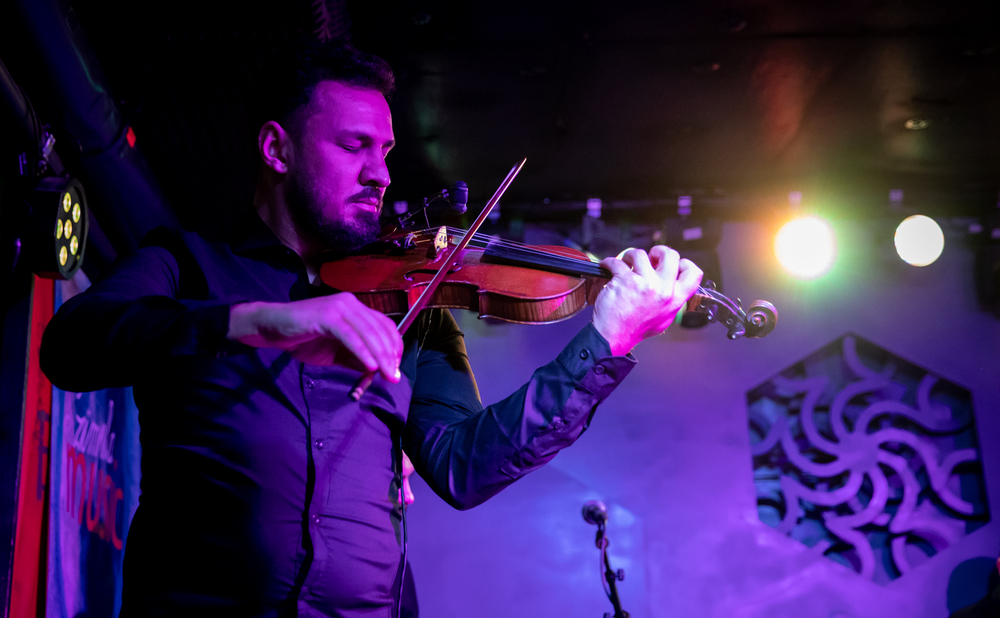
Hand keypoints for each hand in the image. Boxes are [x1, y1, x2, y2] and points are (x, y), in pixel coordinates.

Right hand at [227, 293, 402, 381]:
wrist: (272, 329)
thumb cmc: (303, 339)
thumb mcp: (336, 352)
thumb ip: (356, 358)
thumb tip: (378, 371)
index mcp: (355, 308)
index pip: (385, 325)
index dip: (395, 347)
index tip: (396, 368)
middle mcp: (350, 303)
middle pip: (381, 329)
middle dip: (391, 355)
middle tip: (394, 377)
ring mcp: (339, 307)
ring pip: (368, 332)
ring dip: (381, 356)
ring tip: (387, 374)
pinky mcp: (326, 316)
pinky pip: (350, 336)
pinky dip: (362, 351)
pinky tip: (370, 366)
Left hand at [591, 246, 702, 355]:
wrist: (613, 337)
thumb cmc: (634, 329)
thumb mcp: (663, 319)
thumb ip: (670, 301)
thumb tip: (670, 283)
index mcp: (675, 300)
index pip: (694, 273)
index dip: (683, 263)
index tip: (671, 264)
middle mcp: (664, 290)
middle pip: (671, 255)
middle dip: (659, 251)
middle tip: (649, 257)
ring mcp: (646, 284)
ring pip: (640, 254)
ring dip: (630, 255)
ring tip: (625, 263)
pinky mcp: (626, 280)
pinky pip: (617, 261)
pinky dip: (609, 262)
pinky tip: (608, 267)